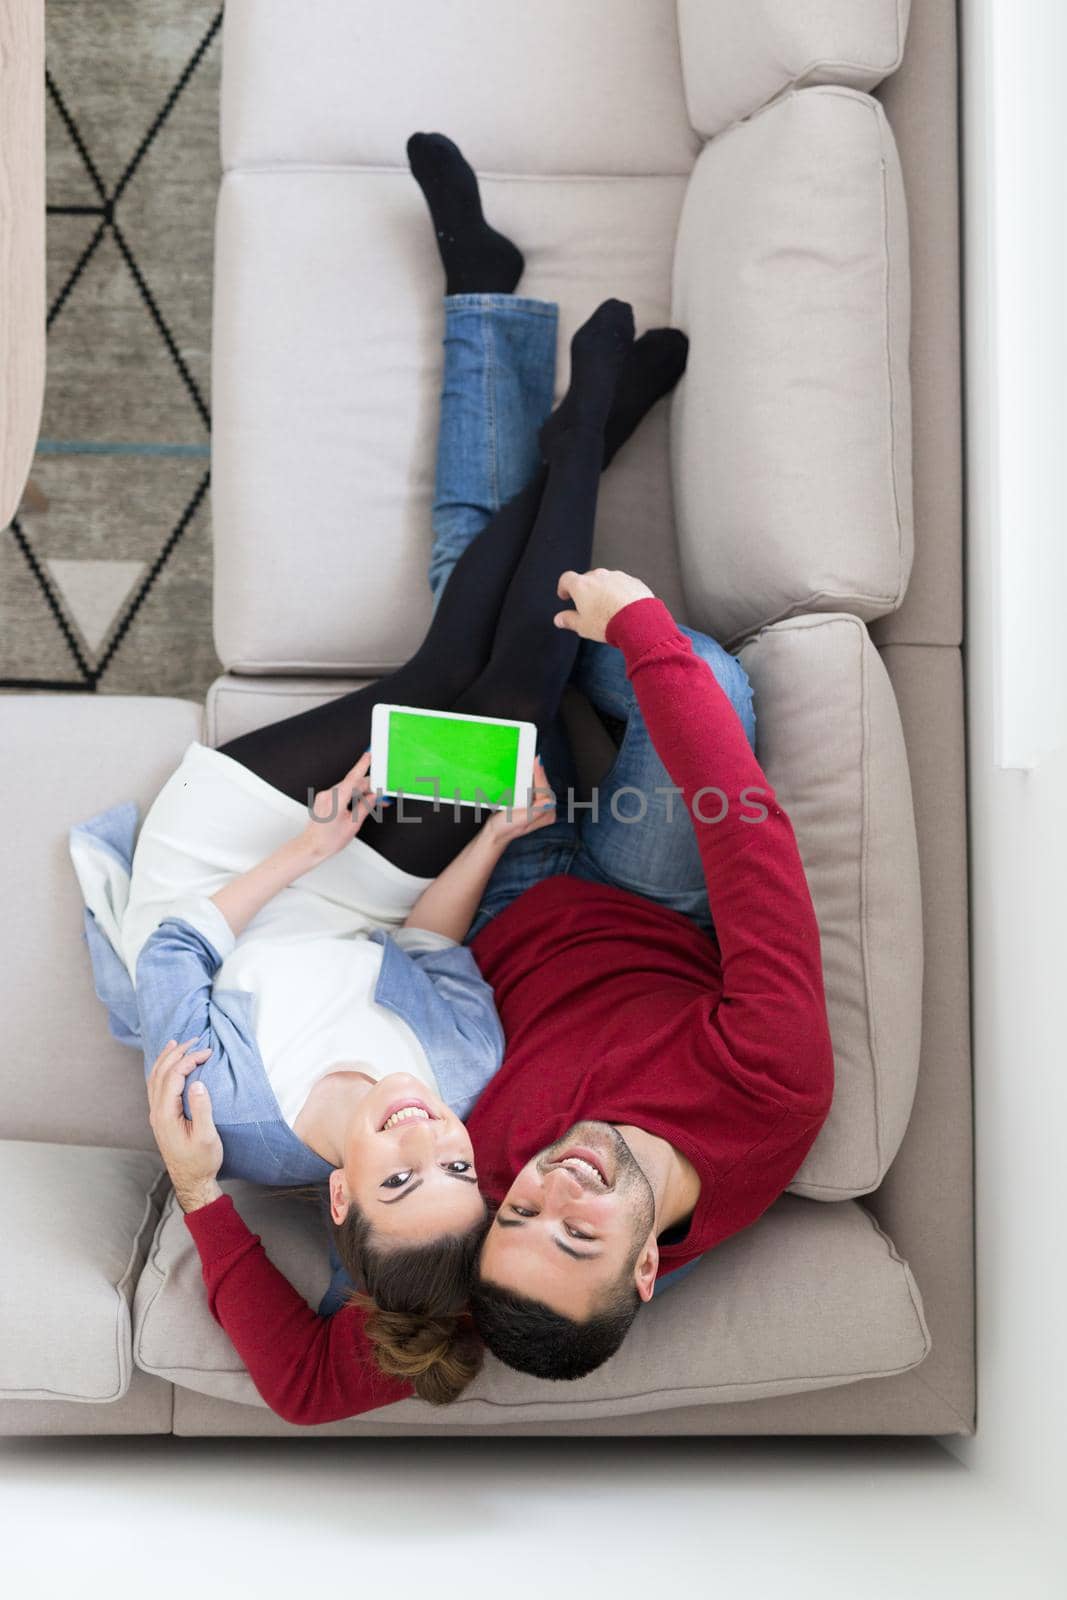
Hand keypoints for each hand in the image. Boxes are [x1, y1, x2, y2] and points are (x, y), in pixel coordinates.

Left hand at [146, 1038, 223, 1212]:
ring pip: (155, 1079)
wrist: (191, 1182)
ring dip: (166, 1059)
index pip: (174, 1076)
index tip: (208, 1052)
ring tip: (176, 1043)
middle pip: (161, 1073)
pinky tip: (168, 1066)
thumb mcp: (206, 1137)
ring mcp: (156, 1115)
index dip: (189, 1060)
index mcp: (166, 1115)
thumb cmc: (202, 1161)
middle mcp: (156, 1113)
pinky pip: (156, 1087)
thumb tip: (198, 1083)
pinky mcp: (160, 1118)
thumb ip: (202, 1109)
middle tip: (194, 1039)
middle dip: (177, 1053)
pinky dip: (162, 1070)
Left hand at [299, 750, 377, 861]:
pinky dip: (353, 795)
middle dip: (369, 786)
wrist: (311, 846)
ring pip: (348, 787)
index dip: (361, 766)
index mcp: (336, 800)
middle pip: (353, 784)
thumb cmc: (328, 840)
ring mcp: (325, 796)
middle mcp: (328, 795)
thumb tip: (373, 796)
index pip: (352, 779)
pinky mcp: (324, 799)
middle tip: (383, 792)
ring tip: (374, 800)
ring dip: (362, 792)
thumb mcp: (353, 825)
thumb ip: (365, 807)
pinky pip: (342, 792)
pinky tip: (361, 801)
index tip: (368, 756)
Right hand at [486, 756, 557, 845]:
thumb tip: (550, 802)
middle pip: (544, 786)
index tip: (537, 762)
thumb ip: (535, 812)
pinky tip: (525, 770)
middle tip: (534, 758)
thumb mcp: (520, 821)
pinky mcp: (532, 802)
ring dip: (534, 773)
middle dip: (538, 772)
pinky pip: (532, 786)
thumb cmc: (505, 828)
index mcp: (547, 814)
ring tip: (530, 761)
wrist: (494, 832)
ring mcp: (539, 805)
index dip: (541, 776)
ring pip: (538, 785)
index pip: (546, 791)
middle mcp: (546, 810)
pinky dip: (529, 778)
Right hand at [554, 568, 654, 641]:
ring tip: (608, 609)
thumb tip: (559, 619)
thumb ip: (569, 620)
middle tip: (589, 607)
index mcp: (581, 585)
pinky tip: (623, 608)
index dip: (564, 587)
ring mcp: (617, 576)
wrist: (638, 621)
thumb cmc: (609, 623)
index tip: (565, 595)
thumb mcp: (583, 626)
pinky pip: (623, 585)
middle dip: (586, 591)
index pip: (566, 579)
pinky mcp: (633, 581)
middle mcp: (599, 576)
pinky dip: (621, 593)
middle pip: (587, 579)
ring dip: (605, 591)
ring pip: (607, 581)